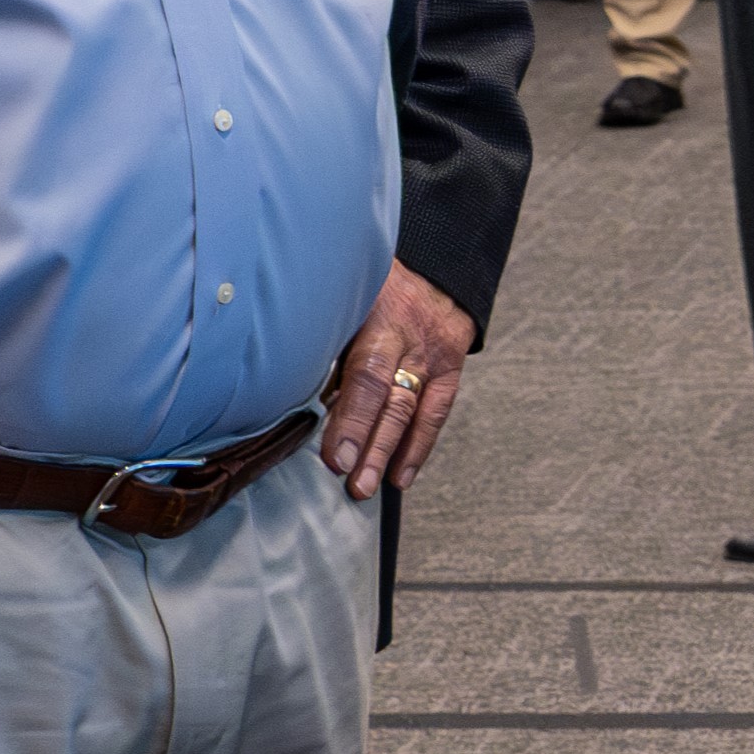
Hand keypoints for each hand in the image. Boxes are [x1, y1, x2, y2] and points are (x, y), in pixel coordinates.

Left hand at [319, 262, 474, 493]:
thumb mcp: (346, 298)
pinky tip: (401, 475)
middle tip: (353, 483)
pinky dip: (419, 446)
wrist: (435, 267)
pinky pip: (437, 412)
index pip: (368, 376)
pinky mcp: (451, 368)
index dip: (352, 420)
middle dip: (371, 446)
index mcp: (380, 317)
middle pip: (392, 400)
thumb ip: (330, 343)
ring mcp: (434, 355)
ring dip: (392, 453)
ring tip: (370, 487)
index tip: (336, 457)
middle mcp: (411, 339)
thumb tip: (302, 396)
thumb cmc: (375, 284)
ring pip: (414, 410)